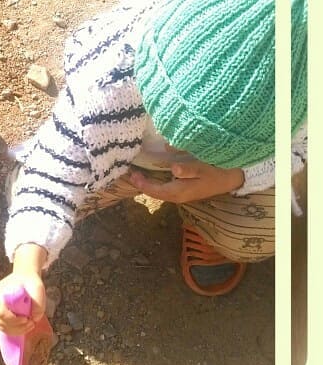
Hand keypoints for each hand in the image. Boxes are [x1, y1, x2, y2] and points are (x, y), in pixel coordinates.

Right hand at [0, 242, 47, 334]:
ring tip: (30, 324)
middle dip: (18, 327)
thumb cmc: (30, 282)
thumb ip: (38, 303)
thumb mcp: (37, 288)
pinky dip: (15, 330)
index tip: (27, 319)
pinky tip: (26, 326)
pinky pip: (5, 327)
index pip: (1, 312)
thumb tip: (34, 318)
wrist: (25, 279)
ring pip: (3, 327)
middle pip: (2, 322)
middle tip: (32, 323)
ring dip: (18, 330)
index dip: (14, 320)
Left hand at [127, 158, 244, 203]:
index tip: (131, 173)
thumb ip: (189, 169)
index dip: (141, 183)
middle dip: (141, 184)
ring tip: (137, 173)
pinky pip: (165, 188)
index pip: (154, 190)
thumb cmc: (218, 172)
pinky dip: (156, 182)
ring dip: (148, 183)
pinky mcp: (185, 190)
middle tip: (130, 172)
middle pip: (154, 192)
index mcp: (179, 192)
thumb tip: (173, 168)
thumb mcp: (205, 168)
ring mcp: (182, 194)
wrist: (235, 179)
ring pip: (159, 191)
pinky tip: (153, 174)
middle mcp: (178, 196)